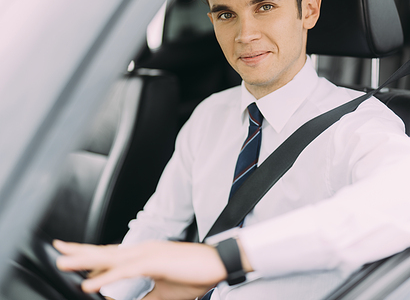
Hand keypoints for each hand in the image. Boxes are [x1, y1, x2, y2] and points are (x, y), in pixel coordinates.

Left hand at [54, 240, 226, 298]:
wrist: (217, 265)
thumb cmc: (193, 276)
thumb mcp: (163, 292)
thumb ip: (143, 296)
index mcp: (143, 256)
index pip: (111, 256)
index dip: (90, 256)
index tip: (72, 256)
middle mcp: (142, 251)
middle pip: (105, 251)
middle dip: (79, 251)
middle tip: (58, 249)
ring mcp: (148, 255)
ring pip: (110, 257)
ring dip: (85, 261)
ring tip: (63, 263)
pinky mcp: (154, 262)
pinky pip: (125, 271)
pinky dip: (106, 278)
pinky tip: (90, 285)